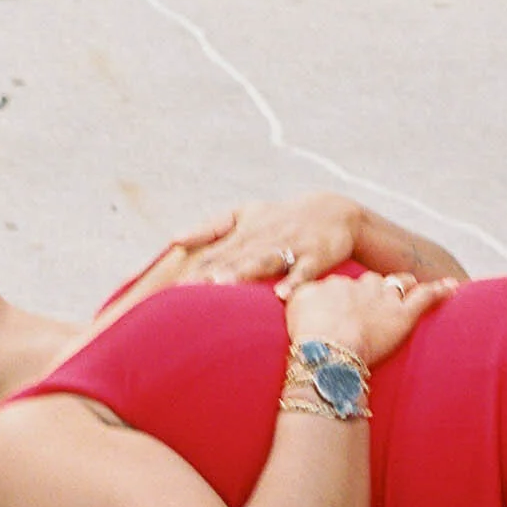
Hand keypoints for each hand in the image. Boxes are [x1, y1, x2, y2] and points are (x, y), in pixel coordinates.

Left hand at [171, 193, 362, 292]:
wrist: (334, 211)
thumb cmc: (280, 218)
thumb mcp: (245, 214)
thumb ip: (211, 227)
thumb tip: (174, 239)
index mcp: (245, 230)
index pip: (216, 251)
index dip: (195, 266)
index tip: (172, 284)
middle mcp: (264, 237)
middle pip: (236, 256)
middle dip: (213, 271)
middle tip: (188, 289)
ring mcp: (290, 246)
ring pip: (264, 260)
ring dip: (245, 272)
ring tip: (223, 285)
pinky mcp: (315, 257)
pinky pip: (304, 272)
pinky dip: (293, 282)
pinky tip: (281, 295)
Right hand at [284, 268, 457, 370]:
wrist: (328, 347)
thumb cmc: (308, 334)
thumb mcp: (294, 309)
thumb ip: (299, 298)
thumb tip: (293, 292)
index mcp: (336, 285)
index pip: (346, 286)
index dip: (349, 296)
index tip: (347, 304)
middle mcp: (361, 286)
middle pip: (373, 281)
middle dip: (377, 288)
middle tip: (378, 298)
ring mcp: (384, 298)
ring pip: (399, 283)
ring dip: (406, 284)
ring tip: (412, 285)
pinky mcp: (404, 313)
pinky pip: (426, 296)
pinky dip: (441, 290)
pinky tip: (452, 286)